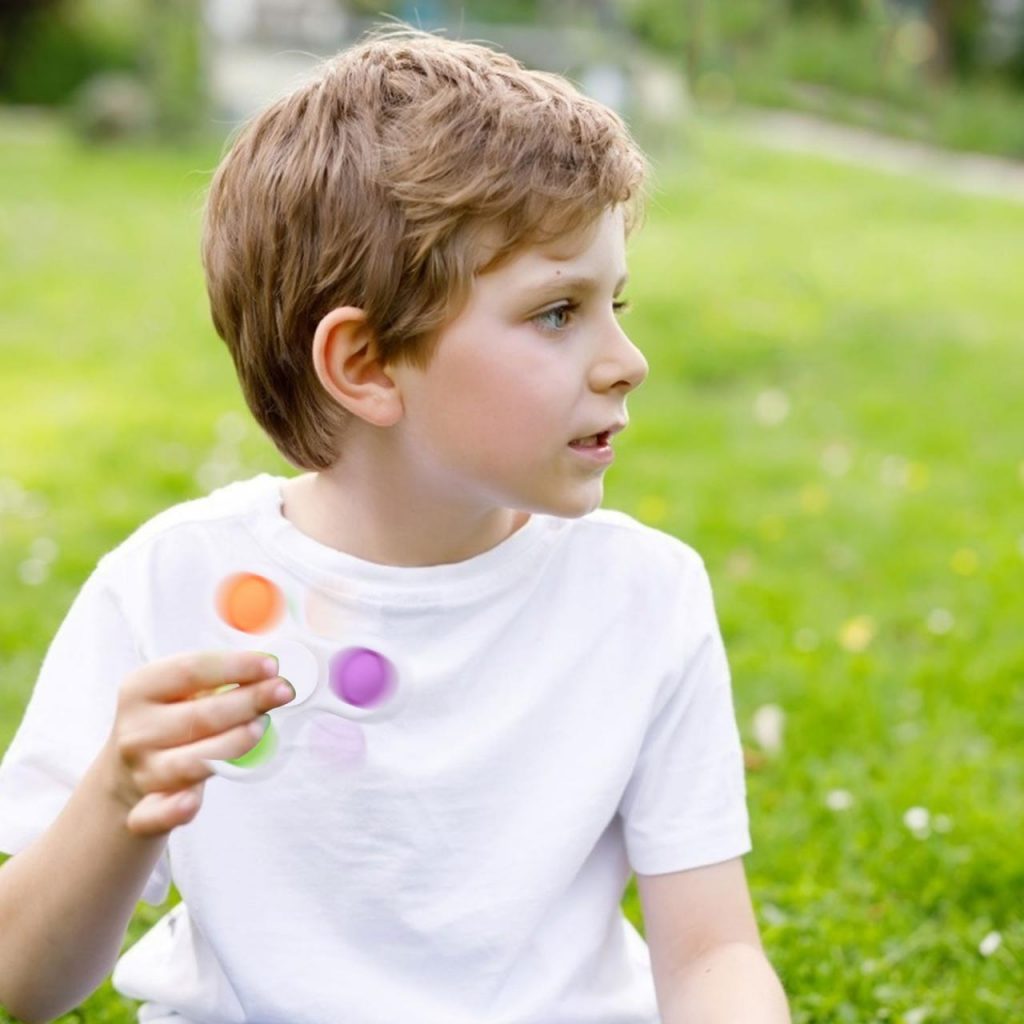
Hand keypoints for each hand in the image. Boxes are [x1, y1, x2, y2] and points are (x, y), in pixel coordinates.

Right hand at [100, 651, 294, 836]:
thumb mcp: (181, 691)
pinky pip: (155, 815)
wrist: (129, 776)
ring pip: (190, 763)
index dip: (235, 666)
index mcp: (140, 689)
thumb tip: (269, 669)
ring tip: (262, 726)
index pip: (190, 671)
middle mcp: (136, 731)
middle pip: (200, 716)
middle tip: (284, 692)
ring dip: (232, 745)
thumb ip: (219, 678)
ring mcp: (140, 773)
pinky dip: (172, 810)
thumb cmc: (172, 722)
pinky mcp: (143, 813)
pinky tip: (191, 802)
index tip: (271, 665)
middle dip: (248, 702)